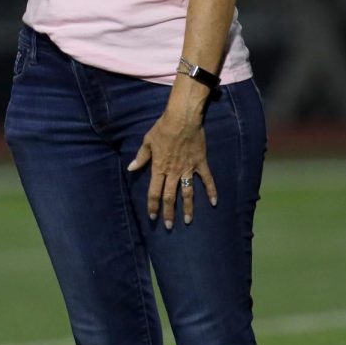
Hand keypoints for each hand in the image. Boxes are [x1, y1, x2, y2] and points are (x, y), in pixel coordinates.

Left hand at [127, 80, 216, 228]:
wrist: (182, 118)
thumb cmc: (162, 128)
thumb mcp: (147, 141)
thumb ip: (141, 157)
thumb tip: (131, 168)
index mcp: (159, 167)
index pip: (155, 191)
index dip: (153, 205)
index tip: (153, 216)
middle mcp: (174, 172)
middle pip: (170, 197)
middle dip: (169, 212)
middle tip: (169, 226)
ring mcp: (188, 169)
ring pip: (188, 193)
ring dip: (188, 208)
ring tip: (188, 221)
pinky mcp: (200, 163)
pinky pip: (207, 180)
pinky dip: (211, 191)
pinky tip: (214, 202)